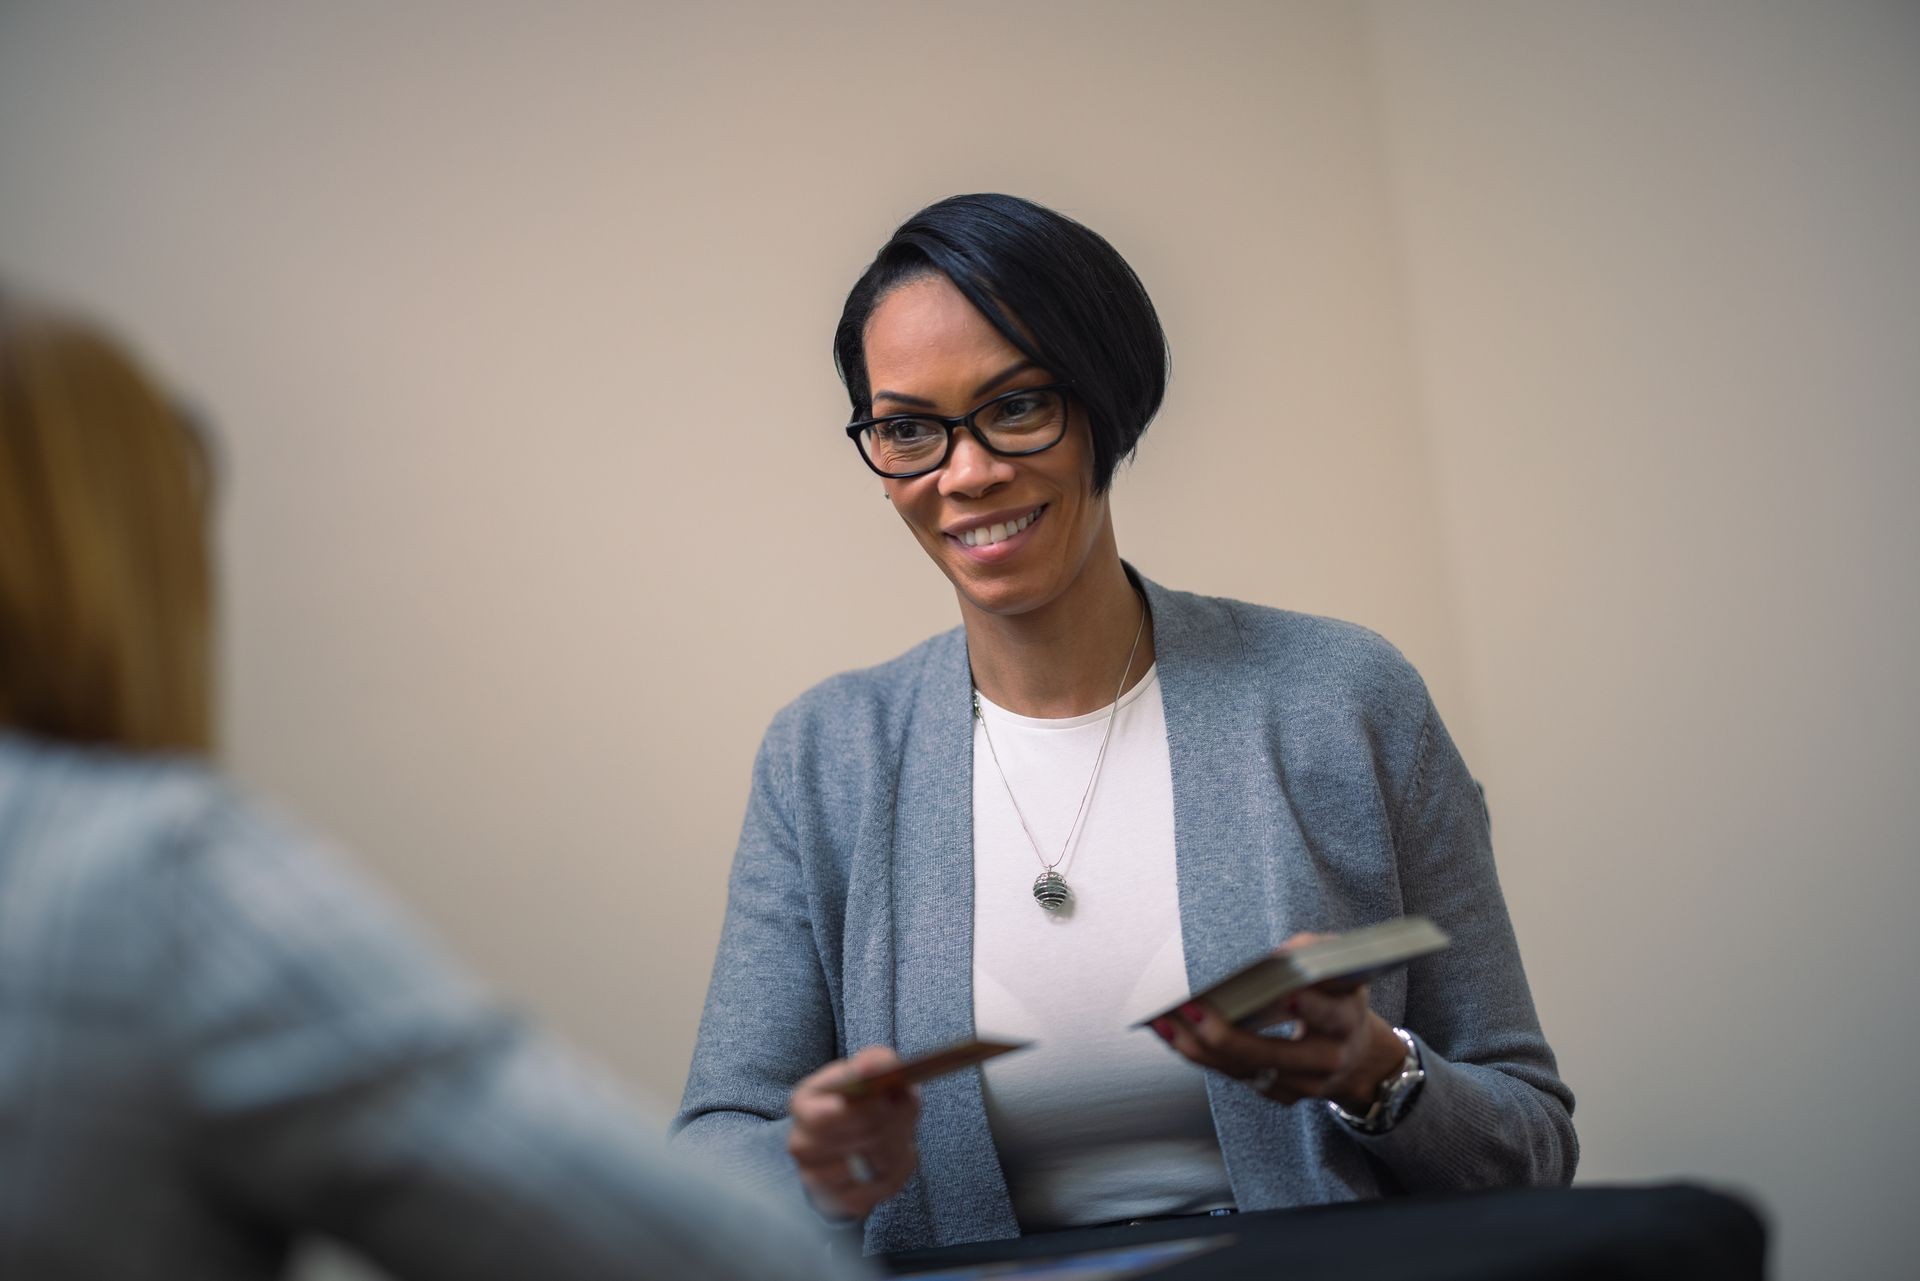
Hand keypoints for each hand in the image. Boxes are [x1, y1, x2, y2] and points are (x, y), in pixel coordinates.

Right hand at [787, 1046, 920, 1220]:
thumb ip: (875, 1062)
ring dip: (896, 1142)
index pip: (819, 1114)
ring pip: (871, 1161)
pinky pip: (880, 1186)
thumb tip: (880, 1066)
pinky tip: (898, 1154)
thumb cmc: (859, 1103)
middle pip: (854, 1135)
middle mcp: (801, 1142)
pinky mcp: (840, 1200)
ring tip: (901, 1129)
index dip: (855, 1109)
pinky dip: (898, 1168)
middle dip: (890, 1118)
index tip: (884, 1096)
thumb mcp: (865, 1074)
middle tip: (909, 1103)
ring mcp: (817, 1176)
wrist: (850, 1148)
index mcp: (803, 1103)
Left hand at [1150, 932, 1407, 1112]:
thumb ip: (1313, 954)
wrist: (1356, 1052)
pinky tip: (1172, 1033)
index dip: (1309, 1008)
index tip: (1284, 994)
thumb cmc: (1334, 996)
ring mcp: (1306, 1084)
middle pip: (1274, 1054)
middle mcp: (1329, 1058)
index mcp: (1346, 1019)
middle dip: (1227, 1034)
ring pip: (1247, 1071)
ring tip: (1165, 1019)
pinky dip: (1201, 1056)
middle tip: (1190, 1008)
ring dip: (1199, 1047)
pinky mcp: (1283, 1096)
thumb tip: (1277, 956)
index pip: (1329, 1015)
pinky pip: (1236, 1078)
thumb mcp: (1336, 969)